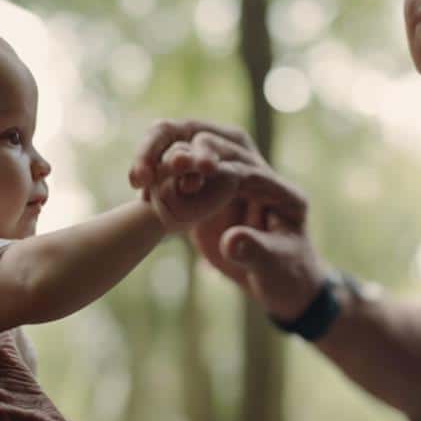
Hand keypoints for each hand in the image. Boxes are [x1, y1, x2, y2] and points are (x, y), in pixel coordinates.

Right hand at [130, 120, 326, 319]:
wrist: (273, 279)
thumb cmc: (282, 275)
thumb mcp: (274, 268)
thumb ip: (254, 251)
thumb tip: (231, 241)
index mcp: (281, 190)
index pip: (248, 168)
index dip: (219, 170)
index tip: (192, 181)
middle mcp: (255, 170)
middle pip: (219, 140)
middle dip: (189, 149)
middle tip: (167, 167)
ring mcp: (229, 172)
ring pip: (193, 141)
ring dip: (164, 150)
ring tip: (140, 176)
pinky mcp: (206, 183)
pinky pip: (178, 163)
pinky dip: (156, 166)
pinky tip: (138, 182)